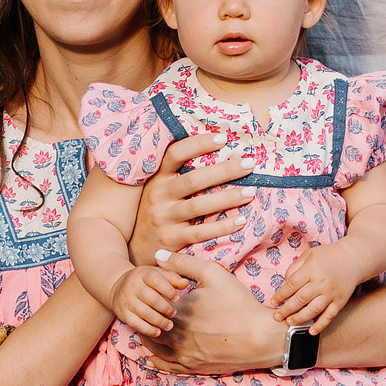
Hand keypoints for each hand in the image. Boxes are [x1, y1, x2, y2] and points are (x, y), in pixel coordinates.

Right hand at [111, 265, 187, 338]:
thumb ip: (173, 278)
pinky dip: (148, 329)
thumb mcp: (158, 274)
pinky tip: (157, 332)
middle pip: (151, 299)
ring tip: (169, 325)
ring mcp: (126, 300)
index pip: (157, 281)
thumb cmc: (145, 281)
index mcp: (143, 273)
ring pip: (144, 313)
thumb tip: (185, 283)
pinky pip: (136, 324)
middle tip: (174, 314)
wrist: (118, 287)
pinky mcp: (122, 313)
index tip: (177, 299)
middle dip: (165, 308)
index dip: (169, 291)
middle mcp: (132, 285)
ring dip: (159, 321)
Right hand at [129, 131, 255, 264]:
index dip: (198, 144)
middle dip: (223, 170)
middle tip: (249, 164)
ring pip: (198, 206)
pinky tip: (240, 220)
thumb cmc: (157, 210)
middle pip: (193, 180)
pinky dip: (221, 226)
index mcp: (157, 178)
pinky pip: (200, 232)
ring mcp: (164, 218)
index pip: (175, 154)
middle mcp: (158, 195)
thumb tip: (215, 148)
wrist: (136, 248)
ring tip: (250, 192)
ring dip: (227, 198)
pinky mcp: (171, 239)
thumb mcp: (159, 188)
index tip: (223, 138)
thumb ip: (178, 173)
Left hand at [136, 253, 283, 374]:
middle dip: (146, 317)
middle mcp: (175, 336)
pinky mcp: (194, 368)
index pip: (151, 304)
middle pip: (149, 327)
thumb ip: (183, 263)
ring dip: (149, 339)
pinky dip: (158, 361)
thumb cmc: (238, 303)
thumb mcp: (212, 273)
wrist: (260, 337)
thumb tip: (158, 254)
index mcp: (176, 312)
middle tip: (146, 310)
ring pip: (155, 349)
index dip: (150, 297)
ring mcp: (184, 355)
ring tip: (149, 329)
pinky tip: (154, 357)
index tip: (150, 293)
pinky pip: (168, 367)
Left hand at [270, 247, 363, 334]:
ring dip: (300, 318)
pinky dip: (321, 325)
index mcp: (312, 269)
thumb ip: (294, 268)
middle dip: (286, 309)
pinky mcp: (340, 301)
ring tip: (289, 322)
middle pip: (300, 299)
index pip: (292, 284)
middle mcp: (321, 282)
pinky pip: (329, 316)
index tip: (273, 301)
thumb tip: (284, 285)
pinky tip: (311, 331)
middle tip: (277, 316)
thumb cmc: (327, 256)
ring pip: (313, 310)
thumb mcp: (308, 255)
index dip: (280, 295)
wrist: (352, 259)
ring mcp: (331, 293)